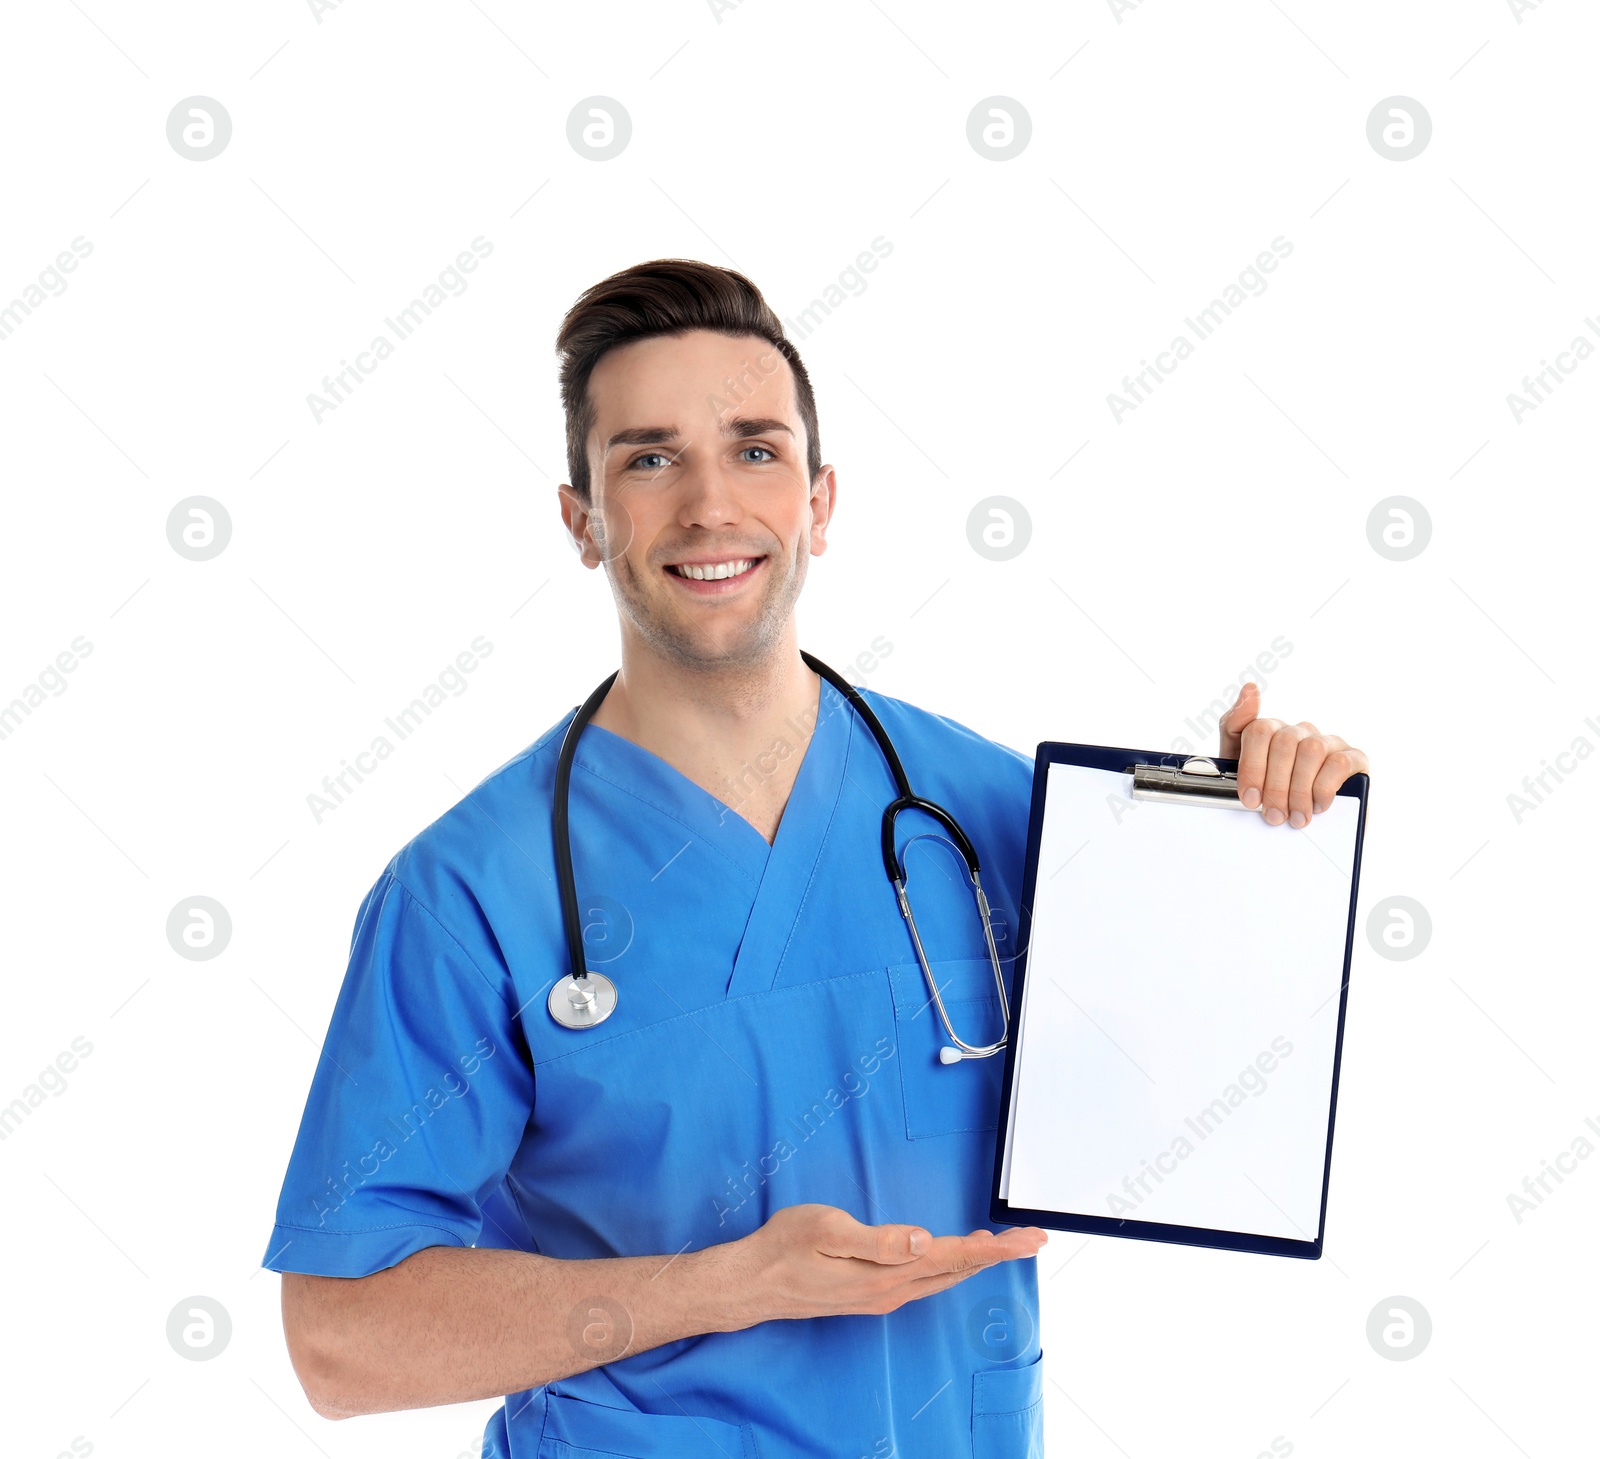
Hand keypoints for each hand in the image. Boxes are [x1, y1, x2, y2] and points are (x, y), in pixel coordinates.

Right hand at [722, 1204, 1045, 1326]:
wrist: (754, 1284)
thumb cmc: (785, 1250)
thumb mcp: (828, 1231)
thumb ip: (878, 1239)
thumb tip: (922, 1239)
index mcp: (887, 1273)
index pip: (954, 1257)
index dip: (995, 1248)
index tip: (1028, 1240)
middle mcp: (892, 1290)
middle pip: (958, 1270)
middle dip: (998, 1255)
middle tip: (1033, 1240)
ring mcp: (882, 1295)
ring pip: (944, 1277)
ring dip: (978, 1261)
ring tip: (1005, 1245)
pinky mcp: (872, 1294)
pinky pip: (926, 1281)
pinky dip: (952, 1266)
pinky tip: (954, 1257)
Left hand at [1218, 682, 1367, 827]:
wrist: (1304, 820)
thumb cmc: (1268, 791)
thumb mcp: (1237, 764)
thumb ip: (1233, 725)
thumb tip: (1250, 688)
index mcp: (1272, 730)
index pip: (1259, 730)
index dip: (1252, 767)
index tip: (1250, 798)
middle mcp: (1300, 731)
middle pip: (1284, 743)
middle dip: (1275, 785)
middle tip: (1273, 815)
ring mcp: (1328, 741)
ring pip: (1310, 750)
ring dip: (1299, 790)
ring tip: (1295, 817)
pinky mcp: (1353, 757)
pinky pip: (1338, 762)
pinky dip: (1324, 787)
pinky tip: (1318, 805)